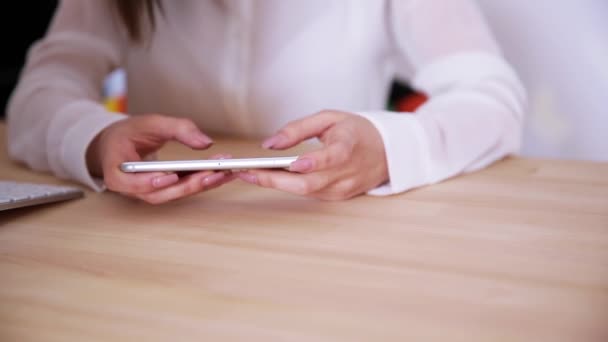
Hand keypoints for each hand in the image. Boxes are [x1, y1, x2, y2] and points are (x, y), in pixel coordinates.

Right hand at [87, 114, 234, 203]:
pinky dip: (200, 182)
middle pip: (159, 193)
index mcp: (116, 171)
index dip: (150, 182)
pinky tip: (220, 173)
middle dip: (189, 184)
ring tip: (223, 172)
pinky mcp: (162, 191)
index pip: (130, 183)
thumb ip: (178, 129)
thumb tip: (206, 142)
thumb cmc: (129, 133)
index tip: (170, 176)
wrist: (120, 143)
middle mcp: (131, 188)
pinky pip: (181, 189)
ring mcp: (147, 192)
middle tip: (213, 173)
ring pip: (174, 194)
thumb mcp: (150, 123)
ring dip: (200, 185)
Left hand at [238, 110, 388, 199]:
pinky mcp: (338, 197)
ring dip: (276, 184)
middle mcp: (347, 173)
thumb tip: (269, 144)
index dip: (312, 163)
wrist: (387, 153)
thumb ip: (298, 128)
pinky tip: (270, 178)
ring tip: (250, 173)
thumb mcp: (330, 118)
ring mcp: (343, 189)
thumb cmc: (356, 131)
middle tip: (247, 172)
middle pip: (309, 184)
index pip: (332, 158)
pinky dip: (288, 187)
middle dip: (275, 180)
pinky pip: (309, 194)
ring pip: (305, 192)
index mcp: (349, 147)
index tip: (292, 163)